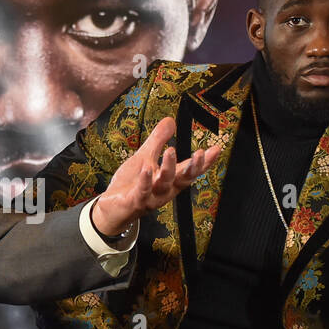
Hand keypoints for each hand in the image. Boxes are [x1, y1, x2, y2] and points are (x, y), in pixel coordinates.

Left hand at [91, 117, 217, 236]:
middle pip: (182, 180)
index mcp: (170, 180)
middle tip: (200, 153)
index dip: (204, 162)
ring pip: (163, 184)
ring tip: (170, 151)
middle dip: (192, 167)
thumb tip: (170, 120)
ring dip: (168, 168)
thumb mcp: (144, 158)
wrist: (112, 209)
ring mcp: (150, 198)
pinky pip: (142, 193)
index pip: (190, 170)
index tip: (216, 149)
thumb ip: (157, 141)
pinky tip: (147, 169)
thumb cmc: (131, 184)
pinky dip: (145, 182)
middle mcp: (164, 190)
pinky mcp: (134, 202)